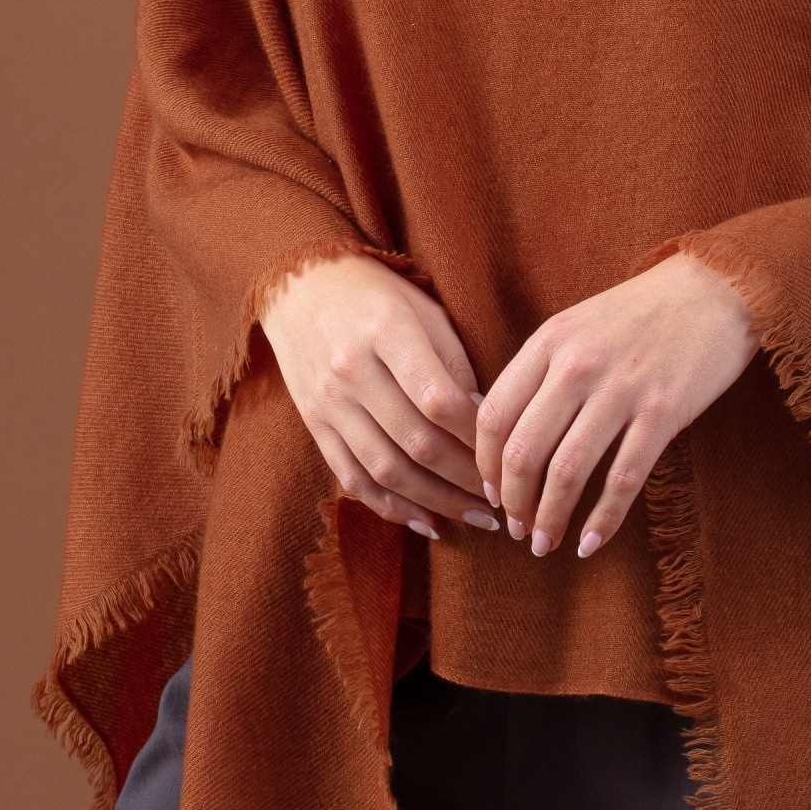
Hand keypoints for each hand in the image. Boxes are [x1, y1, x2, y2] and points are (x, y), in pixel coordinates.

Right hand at [259, 255, 502, 539]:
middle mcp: (352, 370)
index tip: (508, 456)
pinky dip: (391, 508)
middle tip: (502, 500)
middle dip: (465, 480)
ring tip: (475, 517)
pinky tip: (427, 521)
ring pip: (385, 470)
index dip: (477, 437)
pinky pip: (352, 478)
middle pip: (416, 442)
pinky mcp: (314, 424)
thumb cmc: (379, 297)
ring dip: (436, 502)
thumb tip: (487, 426)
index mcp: (387, 332)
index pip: (439, 400)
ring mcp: (328, 402)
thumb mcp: (426, 312)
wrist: (301, 287)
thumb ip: (455, 366)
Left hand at [475, 251, 758, 557]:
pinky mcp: (664, 412)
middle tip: (517, 529)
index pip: (494, 416)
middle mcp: (577, 365)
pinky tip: (590, 542)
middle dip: (514, 502)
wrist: (718, 286)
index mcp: (549, 341)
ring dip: (550, 518)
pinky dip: (602, 519)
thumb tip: (507, 433)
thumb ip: (542, 371)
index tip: (492, 492)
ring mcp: (621, 389)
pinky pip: (623, 479)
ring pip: (567, 472)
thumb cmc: (644, 312)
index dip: (485, 465)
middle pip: (523, 451)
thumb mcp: (579, 326)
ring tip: (545, 544)